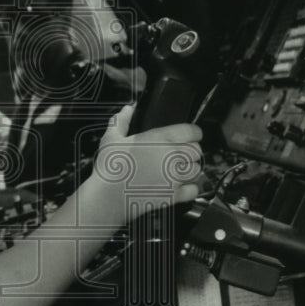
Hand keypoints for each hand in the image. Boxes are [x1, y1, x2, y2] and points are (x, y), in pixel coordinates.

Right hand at [93, 103, 202, 217]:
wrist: (107, 196)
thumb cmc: (110, 167)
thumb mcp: (111, 138)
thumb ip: (122, 120)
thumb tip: (128, 109)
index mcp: (161, 138)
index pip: (193, 132)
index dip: (192, 134)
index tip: (188, 137)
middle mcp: (173, 156)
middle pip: (196, 151)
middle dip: (190, 152)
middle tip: (178, 155)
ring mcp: (175, 177)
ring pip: (197, 170)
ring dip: (190, 170)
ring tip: (178, 171)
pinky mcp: (174, 195)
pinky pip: (193, 190)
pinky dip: (190, 188)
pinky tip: (181, 187)